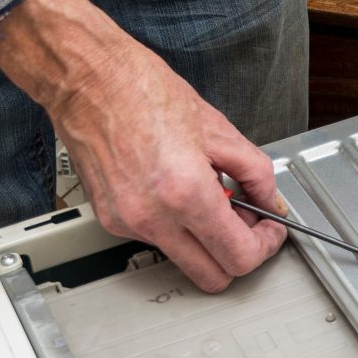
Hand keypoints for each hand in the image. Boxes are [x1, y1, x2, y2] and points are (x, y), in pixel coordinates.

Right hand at [0, 0, 286, 291]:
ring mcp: (127, 224)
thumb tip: (269, 198)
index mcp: (184, 192)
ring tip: (208, 196)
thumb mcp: (217, 127)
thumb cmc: (140, 90)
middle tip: (246, 224)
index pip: (239, 256)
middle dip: (237, 255)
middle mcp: (152, 217)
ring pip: (184, 260)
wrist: (88, 80)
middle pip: (212, 277)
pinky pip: (156, 240)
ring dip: (205, 240)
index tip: (270, 232)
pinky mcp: (110, 221)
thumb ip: (254, 171)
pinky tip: (176, 191)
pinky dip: (176, 226)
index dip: (265, 247)